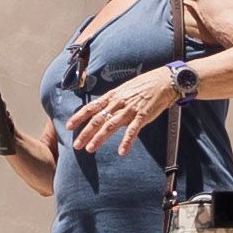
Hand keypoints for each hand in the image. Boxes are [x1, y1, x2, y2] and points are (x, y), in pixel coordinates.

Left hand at [65, 69, 179, 157]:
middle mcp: (118, 103)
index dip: (79, 117)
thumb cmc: (143, 86)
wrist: (163, 81)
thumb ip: (113, 102)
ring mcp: (130, 109)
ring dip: (99, 138)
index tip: (68, 127)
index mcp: (112, 96)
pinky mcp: (142, 115)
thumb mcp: (123, 90)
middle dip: (85, 133)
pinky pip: (133, 130)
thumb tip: (102, 112)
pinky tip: (122, 151)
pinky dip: (127, 141)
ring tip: (90, 149)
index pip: (91, 107)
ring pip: (110, 125)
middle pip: (97, 119)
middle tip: (77, 145)